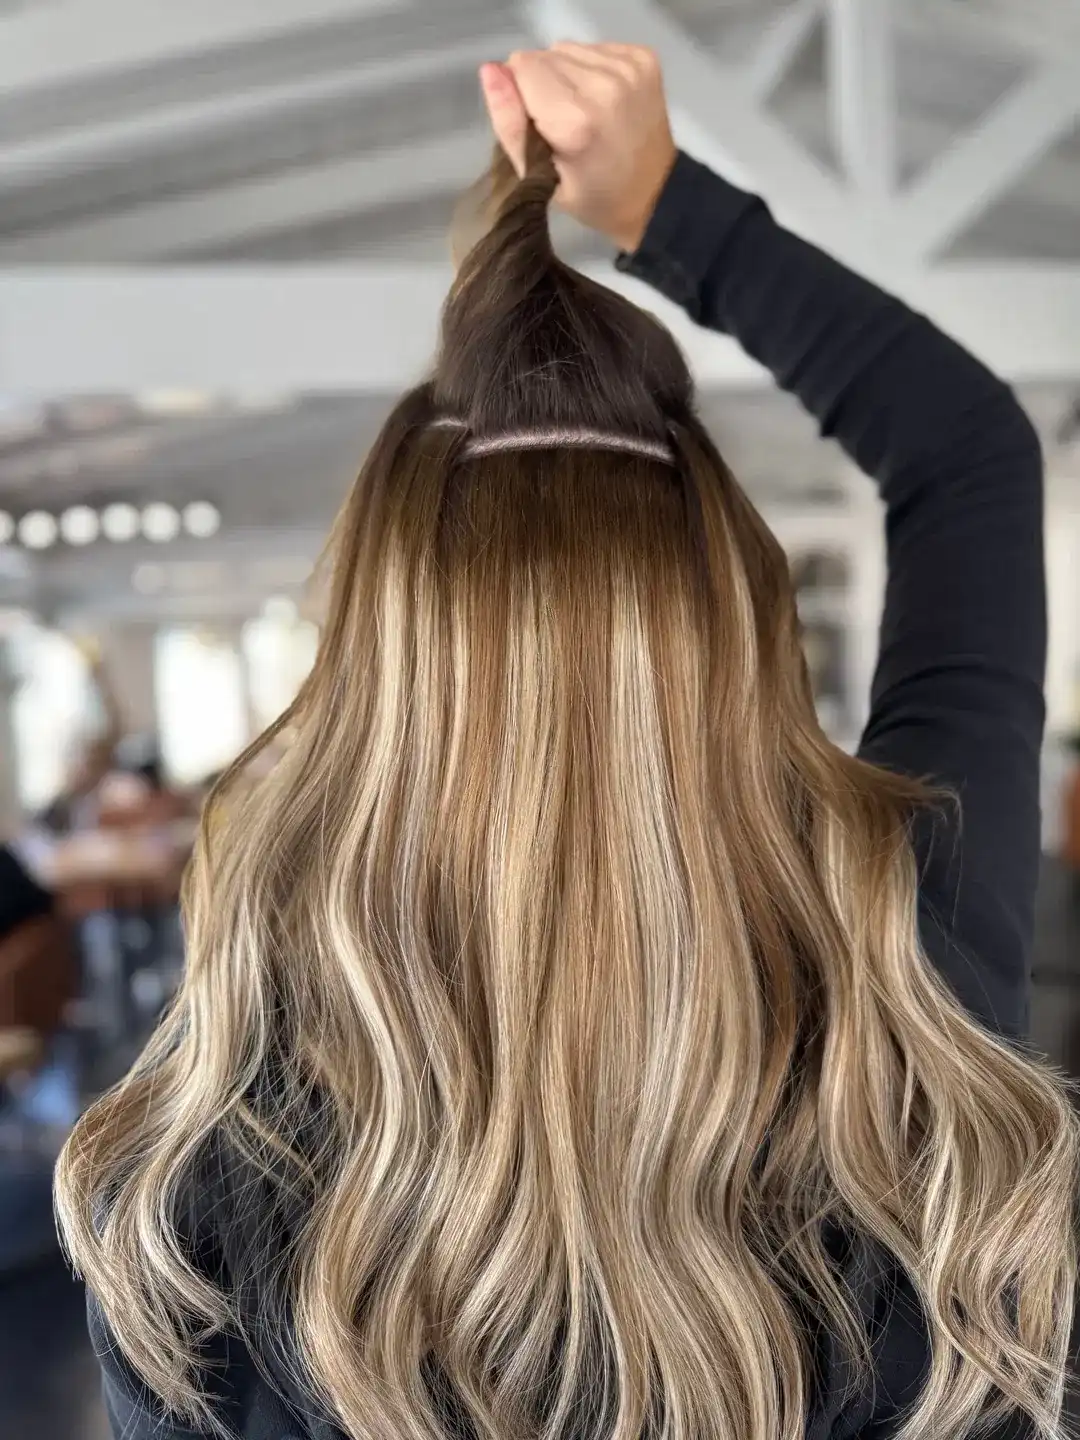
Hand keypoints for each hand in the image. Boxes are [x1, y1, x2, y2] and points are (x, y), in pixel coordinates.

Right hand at [479, 43, 677, 253]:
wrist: (653, 195)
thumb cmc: (591, 195)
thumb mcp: (538, 176)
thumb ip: (509, 124)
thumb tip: (490, 70)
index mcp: (575, 120)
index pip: (522, 67)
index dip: (522, 95)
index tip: (540, 126)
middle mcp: (605, 85)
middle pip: (544, 55)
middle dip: (543, 86)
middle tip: (564, 125)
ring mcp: (629, 68)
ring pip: (567, 49)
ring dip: (567, 76)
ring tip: (584, 113)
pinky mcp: (643, 57)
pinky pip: (594, 48)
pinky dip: (590, 70)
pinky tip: (602, 102)